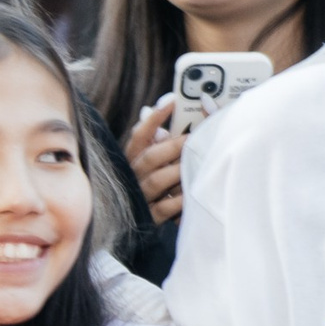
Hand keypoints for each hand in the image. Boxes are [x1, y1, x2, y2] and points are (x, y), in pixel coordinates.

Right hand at [124, 98, 183, 223]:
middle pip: (151, 156)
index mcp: (131, 158)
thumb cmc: (146, 184)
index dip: (155, 117)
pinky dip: (179, 201)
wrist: (128, 225)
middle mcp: (133, 175)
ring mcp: (140, 195)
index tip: (172, 100)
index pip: (140, 134)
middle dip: (174, 146)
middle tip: (195, 137)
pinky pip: (165, 207)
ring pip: (158, 180)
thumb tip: (150, 110)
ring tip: (196, 163)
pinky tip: (192, 194)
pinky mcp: (150, 216)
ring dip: (178, 171)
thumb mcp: (144, 160)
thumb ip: (149, 138)